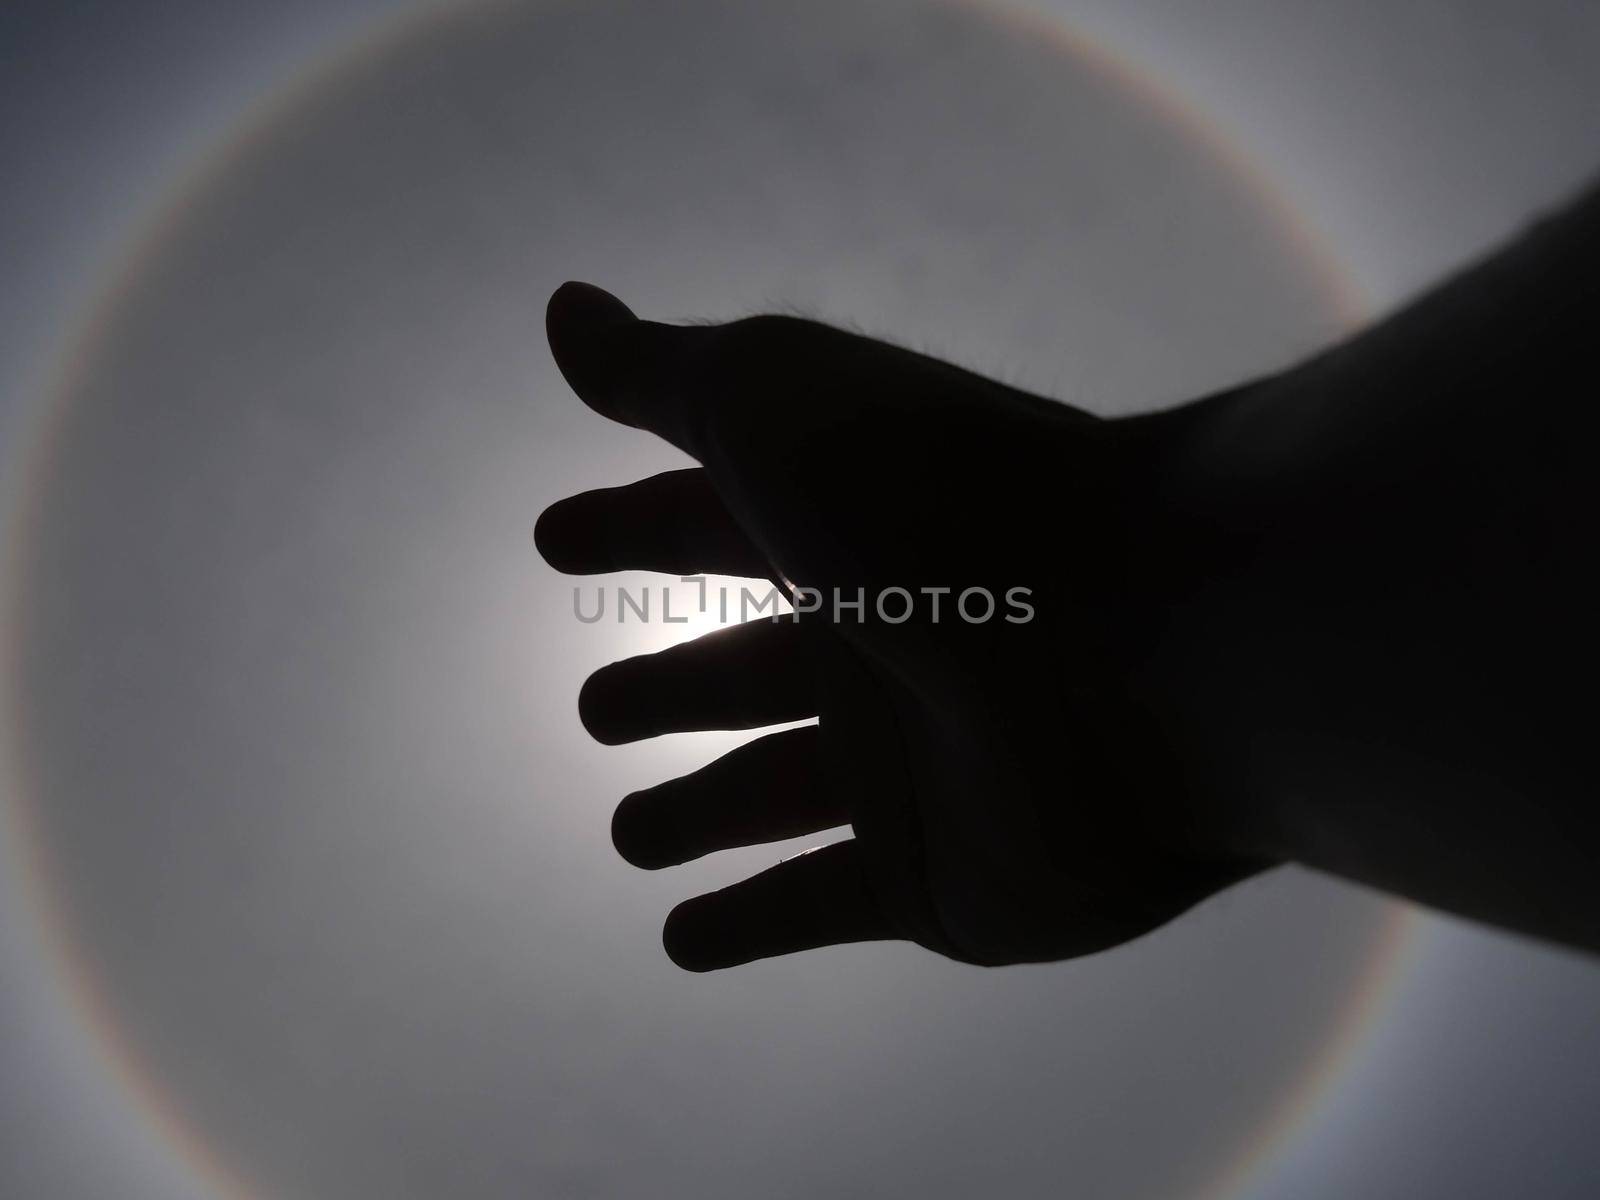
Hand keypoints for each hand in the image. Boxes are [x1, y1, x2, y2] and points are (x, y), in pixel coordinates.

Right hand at [536, 283, 1270, 970]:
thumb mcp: (774, 405)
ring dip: (695, 815)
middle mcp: (881, 646)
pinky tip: (683, 938)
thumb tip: (562, 309)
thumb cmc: (939, 507)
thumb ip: (661, 373)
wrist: (1141, 647)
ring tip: (628, 835)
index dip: (630, 527)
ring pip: (774, 796)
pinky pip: (820, 910)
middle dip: (669, 689)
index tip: (552, 538)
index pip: (710, 525)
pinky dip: (751, 928)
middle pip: (746, 673)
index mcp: (842, 531)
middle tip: (593, 711)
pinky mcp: (941, 884)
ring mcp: (913, 770)